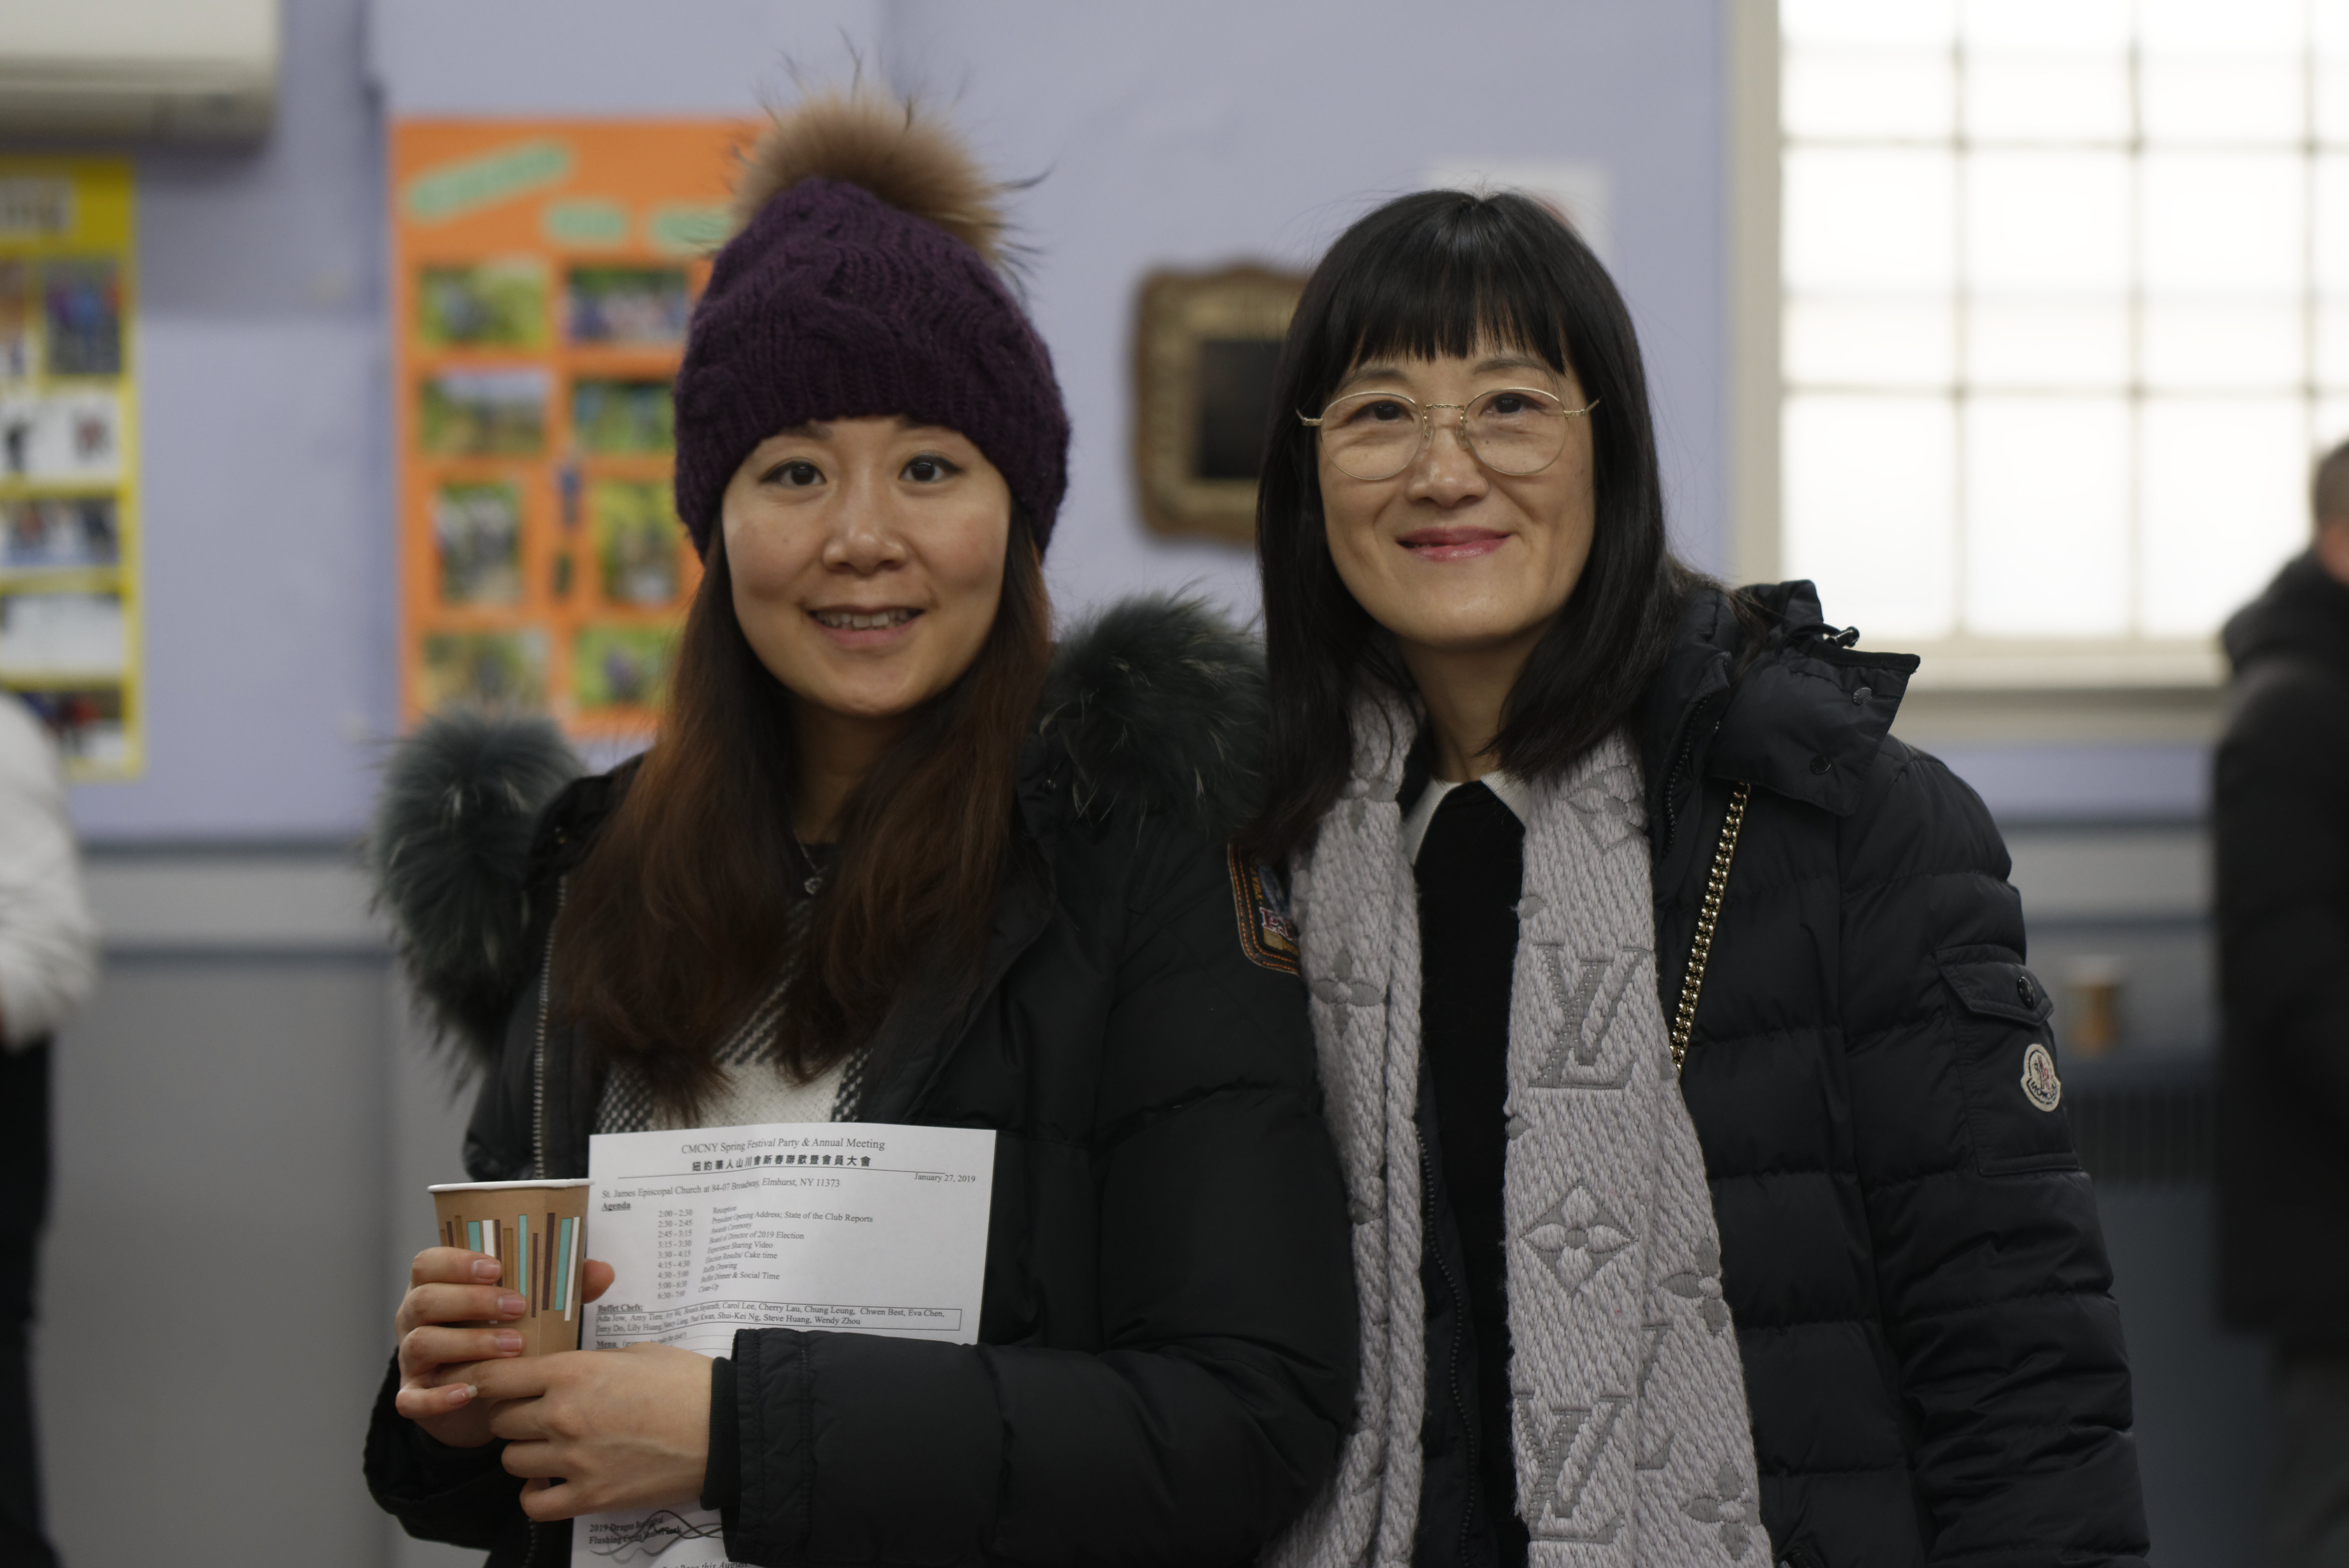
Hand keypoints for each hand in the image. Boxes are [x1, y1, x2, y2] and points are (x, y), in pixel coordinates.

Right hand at [391, 1246, 615, 1448]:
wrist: (485, 1398)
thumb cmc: (505, 1337)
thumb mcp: (529, 1311)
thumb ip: (561, 1288)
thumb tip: (602, 1271)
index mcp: (437, 1287)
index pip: (428, 1264)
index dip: (456, 1261)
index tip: (497, 1267)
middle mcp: (415, 1319)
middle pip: (425, 1300)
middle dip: (471, 1301)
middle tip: (518, 1306)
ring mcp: (411, 1359)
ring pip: (421, 1343)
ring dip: (467, 1343)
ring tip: (513, 1346)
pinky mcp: (413, 1396)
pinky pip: (412, 1398)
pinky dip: (438, 1396)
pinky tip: (468, 1392)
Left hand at [475, 1342, 714, 1518]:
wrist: (724, 1429)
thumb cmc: (686, 1384)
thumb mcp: (634, 1352)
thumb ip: (588, 1362)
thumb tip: (564, 1372)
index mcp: (573, 1372)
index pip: (494, 1378)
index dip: (481, 1379)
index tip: (485, 1383)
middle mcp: (563, 1416)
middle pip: (500, 1421)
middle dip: (513, 1415)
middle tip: (536, 1414)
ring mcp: (573, 1460)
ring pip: (511, 1460)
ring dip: (526, 1453)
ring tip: (550, 1447)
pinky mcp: (590, 1497)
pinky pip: (534, 1503)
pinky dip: (536, 1494)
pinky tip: (552, 1481)